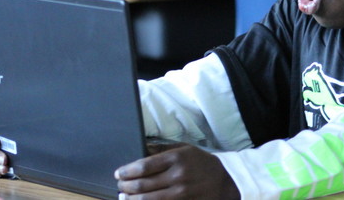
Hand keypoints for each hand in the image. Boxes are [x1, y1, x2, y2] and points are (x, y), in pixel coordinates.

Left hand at [115, 142, 238, 199]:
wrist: (224, 181)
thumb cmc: (202, 163)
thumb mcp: (185, 149)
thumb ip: (162, 150)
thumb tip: (141, 149)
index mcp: (176, 158)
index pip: (143, 166)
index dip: (127, 171)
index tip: (119, 173)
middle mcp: (176, 176)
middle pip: (142, 184)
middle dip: (126, 186)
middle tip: (120, 185)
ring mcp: (180, 193)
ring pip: (147, 199)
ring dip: (131, 199)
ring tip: (124, 196)